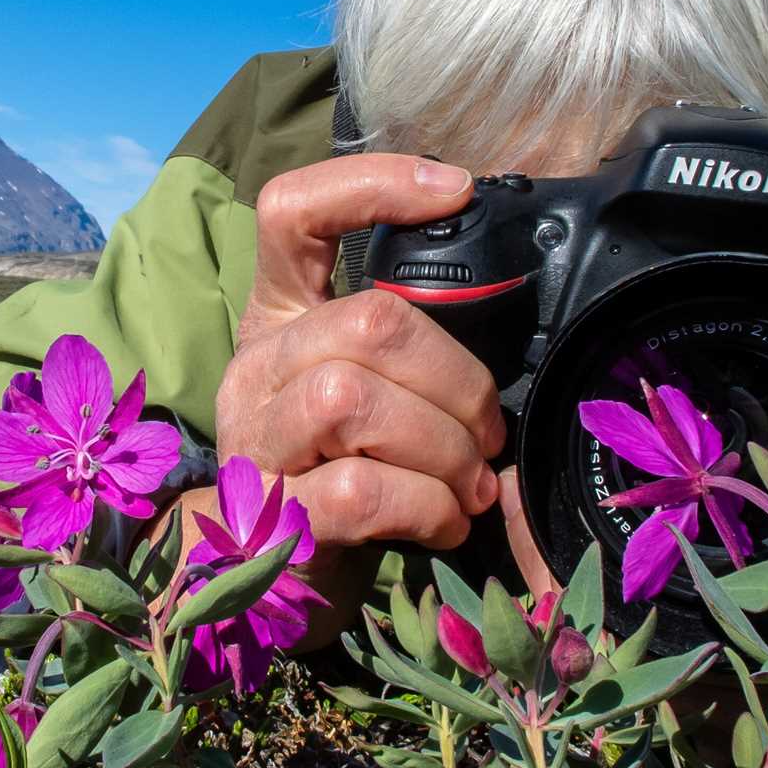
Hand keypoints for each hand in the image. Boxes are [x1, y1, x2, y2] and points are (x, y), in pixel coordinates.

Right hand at [179, 155, 505, 645]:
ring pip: (353, 399)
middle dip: (456, 379)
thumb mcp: (365, 395)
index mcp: (279, 318)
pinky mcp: (269, 516)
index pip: (292, 213)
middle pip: (365, 322)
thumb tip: (514, 319)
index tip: (456, 190)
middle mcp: (254, 368)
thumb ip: (407, 350)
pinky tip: (444, 523)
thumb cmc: (334, 472)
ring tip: (469, 484)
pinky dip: (426, 505)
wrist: (260, 584)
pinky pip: (360, 490)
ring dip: (443, 445)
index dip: (371, 184)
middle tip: (488, 434)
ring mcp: (253, 441)